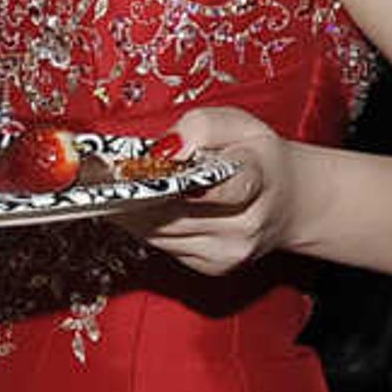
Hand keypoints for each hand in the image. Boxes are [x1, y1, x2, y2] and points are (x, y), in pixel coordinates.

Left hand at [129, 107, 296, 274]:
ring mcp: (228, 252)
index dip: (178, 183)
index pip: (220, 189)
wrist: (287, 200)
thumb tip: (163, 151)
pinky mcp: (213, 268)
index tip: (143, 170)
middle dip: (136, 193)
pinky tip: (139, 206)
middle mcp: (244, 225)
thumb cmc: (257, 157)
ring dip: (133, 210)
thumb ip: (201, 127)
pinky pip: (163, 246)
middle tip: (104, 173)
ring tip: (114, 186)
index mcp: (256, 181)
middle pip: (171, 214)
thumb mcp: (238, 124)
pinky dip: (145, 226)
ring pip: (159, 234)